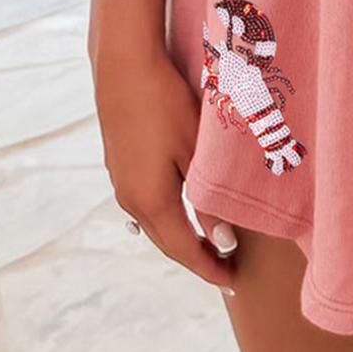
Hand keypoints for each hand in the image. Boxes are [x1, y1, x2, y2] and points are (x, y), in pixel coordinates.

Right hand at [94, 48, 237, 294]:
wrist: (123, 68)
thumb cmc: (165, 105)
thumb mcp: (195, 152)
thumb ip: (208, 200)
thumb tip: (224, 241)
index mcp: (150, 201)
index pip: (184, 250)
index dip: (209, 269)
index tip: (232, 283)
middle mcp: (130, 200)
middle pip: (166, 243)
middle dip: (195, 259)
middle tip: (225, 270)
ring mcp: (120, 183)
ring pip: (154, 226)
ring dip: (180, 239)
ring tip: (208, 245)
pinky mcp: (119, 166)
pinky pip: (145, 207)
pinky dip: (167, 219)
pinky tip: (181, 212)